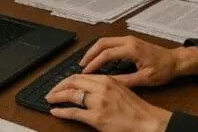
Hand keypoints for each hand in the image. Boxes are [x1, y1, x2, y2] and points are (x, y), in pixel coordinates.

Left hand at [46, 74, 171, 131]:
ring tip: (50, 100)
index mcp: (107, 80)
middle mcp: (101, 87)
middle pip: (73, 82)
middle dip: (58, 86)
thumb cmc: (137, 108)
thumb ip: (105, 86)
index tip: (61, 84)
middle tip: (51, 92)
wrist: (147, 121)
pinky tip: (55, 111)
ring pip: (71, 94)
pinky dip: (62, 111)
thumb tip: (89, 88)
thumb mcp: (121, 89)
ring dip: (57, 96)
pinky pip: (73, 112)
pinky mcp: (96, 117)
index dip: (67, 80)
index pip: (81, 76)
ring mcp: (98, 102)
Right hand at [80, 36, 197, 87]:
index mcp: (132, 49)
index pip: (106, 54)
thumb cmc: (163, 69)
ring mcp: (129, 39)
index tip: (86, 72)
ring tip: (86, 62)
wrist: (175, 60)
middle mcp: (129, 40)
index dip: (94, 63)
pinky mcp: (130, 42)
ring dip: (95, 50)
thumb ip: (125, 80)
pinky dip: (102, 49)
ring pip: (106, 41)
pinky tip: (98, 58)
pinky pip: (111, 42)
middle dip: (90, 53)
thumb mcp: (144, 79)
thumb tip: (108, 82)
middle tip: (81, 65)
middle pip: (102, 43)